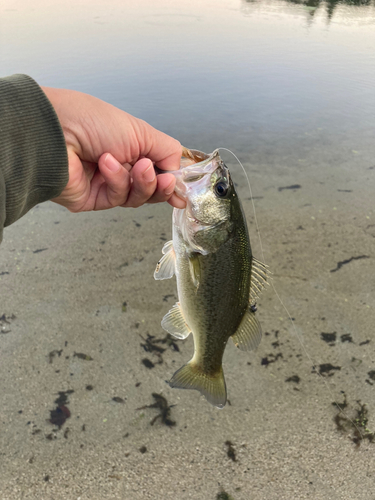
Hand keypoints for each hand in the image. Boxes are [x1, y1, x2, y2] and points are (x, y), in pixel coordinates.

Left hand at [41, 87, 185, 211]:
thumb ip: (168, 152)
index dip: (171, 181)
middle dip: (160, 185)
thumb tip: (180, 175)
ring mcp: (107, 184)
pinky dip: (117, 181)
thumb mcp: (142, 131)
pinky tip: (107, 165)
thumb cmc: (93, 122)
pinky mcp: (94, 199)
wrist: (57, 131)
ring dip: (141, 182)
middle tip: (164, 179)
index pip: (158, 170)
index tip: (182, 189)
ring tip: (136, 166)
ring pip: (137, 197)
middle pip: (151, 189)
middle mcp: (121, 166)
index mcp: (131, 147)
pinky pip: (117, 198)